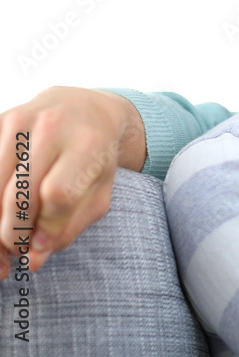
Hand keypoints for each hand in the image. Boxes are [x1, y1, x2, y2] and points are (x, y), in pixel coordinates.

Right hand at [0, 87, 145, 276]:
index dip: (46, 226)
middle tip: (16, 251)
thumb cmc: (93, 157)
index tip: (41, 245)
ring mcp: (20, 120)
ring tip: (4, 242)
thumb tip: (34, 260)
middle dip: (13, 232)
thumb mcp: (99, 190)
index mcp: (88, 142)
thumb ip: (71, 226)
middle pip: (18, 193)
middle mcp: (53, 126)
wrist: (84, 109)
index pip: (57, 194)